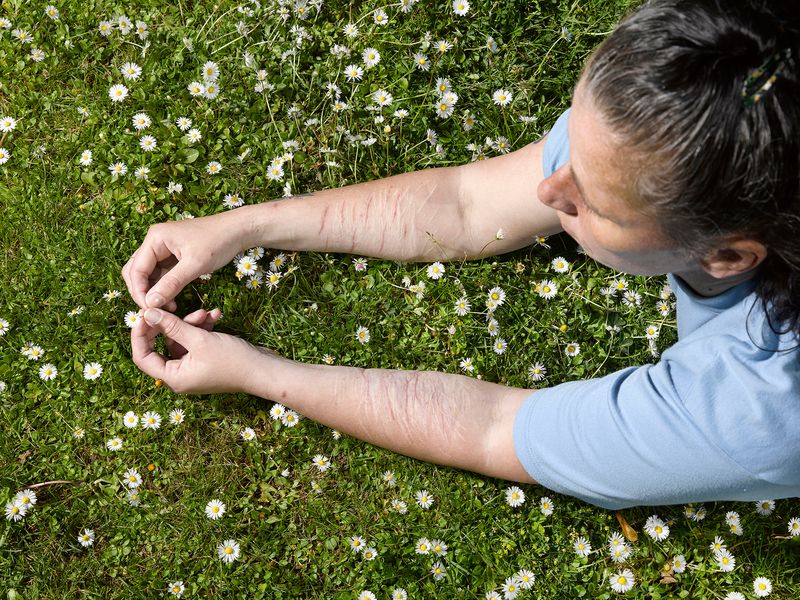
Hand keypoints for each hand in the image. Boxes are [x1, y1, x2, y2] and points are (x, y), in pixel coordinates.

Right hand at [122, 212, 246, 310]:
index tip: (149, 310)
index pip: (136, 269)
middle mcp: (155, 242)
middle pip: (136, 272)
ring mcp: (164, 249)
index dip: (139, 292)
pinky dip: (165, 289)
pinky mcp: (174, 257)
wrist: (239, 230)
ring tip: (169, 308)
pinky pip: (162, 275)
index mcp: (155, 238)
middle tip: (156, 311)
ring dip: (155, 292)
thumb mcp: (195, 264)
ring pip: (149, 275)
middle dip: (143, 292)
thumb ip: (172, 283)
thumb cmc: (218, 242)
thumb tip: (151, 302)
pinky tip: (173, 302)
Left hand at [131, 307, 271, 394]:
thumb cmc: (233, 360)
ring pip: (180, 340)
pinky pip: (195, 341)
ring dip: (191, 323)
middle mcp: (180, 375)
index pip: (142, 357)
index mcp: (173, 377)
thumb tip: (147, 314)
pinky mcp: (205, 360)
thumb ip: (172, 326)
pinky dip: (202, 328)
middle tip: (171, 307)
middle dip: (170, 324)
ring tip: (205, 312)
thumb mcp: (200, 339)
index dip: (140, 335)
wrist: (263, 370)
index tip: (145, 314)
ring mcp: (193, 368)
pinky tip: (215, 315)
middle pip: (161, 345)